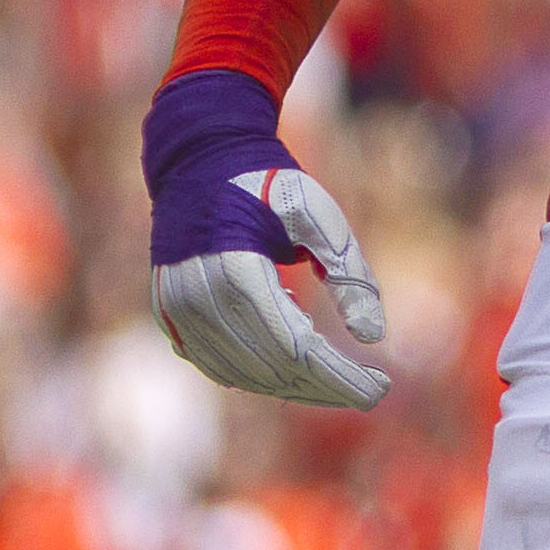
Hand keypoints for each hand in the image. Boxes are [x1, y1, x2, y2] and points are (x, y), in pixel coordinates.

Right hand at [144, 68, 389, 408]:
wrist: (200, 159)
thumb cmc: (269, 183)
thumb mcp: (319, 216)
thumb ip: (348, 273)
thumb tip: (374, 337)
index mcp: (236, 270)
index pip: (295, 348)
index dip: (339, 376)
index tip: (380, 390)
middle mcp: (198, 299)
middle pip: (271, 369)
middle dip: (326, 386)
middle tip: (372, 389)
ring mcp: (176, 311)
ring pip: (243, 376)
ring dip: (293, 385)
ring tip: (336, 373)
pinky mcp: (169, 317)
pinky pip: (217, 364)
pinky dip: (257, 372)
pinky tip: (292, 359)